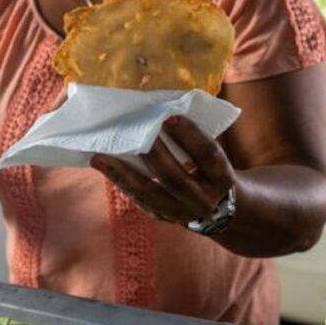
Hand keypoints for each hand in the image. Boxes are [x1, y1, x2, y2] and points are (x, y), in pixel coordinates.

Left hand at [91, 116, 235, 226]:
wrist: (225, 212)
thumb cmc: (214, 170)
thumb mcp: (217, 158)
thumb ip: (197, 139)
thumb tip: (164, 107)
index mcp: (222, 179)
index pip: (207, 155)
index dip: (190, 136)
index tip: (170, 115)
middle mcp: (203, 200)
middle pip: (175, 178)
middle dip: (153, 154)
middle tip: (132, 131)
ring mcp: (182, 213)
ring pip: (151, 194)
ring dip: (123, 174)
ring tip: (100, 155)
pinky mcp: (165, 217)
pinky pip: (140, 200)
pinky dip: (122, 182)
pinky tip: (104, 167)